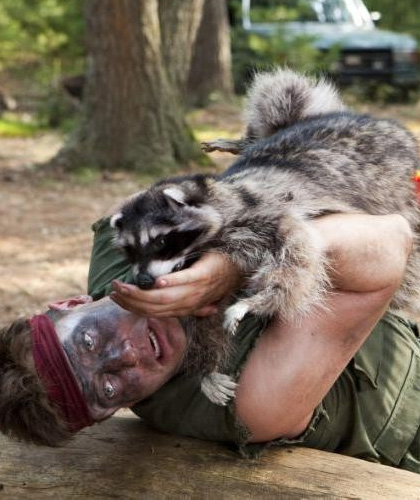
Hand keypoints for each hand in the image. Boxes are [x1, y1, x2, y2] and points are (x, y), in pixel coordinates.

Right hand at [109, 252, 240, 316]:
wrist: (240, 268)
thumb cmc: (218, 278)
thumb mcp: (204, 294)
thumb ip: (196, 304)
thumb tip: (191, 313)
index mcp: (185, 308)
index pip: (153, 312)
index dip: (133, 307)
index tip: (115, 298)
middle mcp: (188, 304)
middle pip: (154, 307)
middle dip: (130, 300)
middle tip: (112, 290)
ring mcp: (196, 291)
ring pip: (163, 298)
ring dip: (141, 293)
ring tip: (123, 285)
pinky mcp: (203, 276)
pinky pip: (184, 282)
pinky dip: (170, 283)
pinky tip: (156, 282)